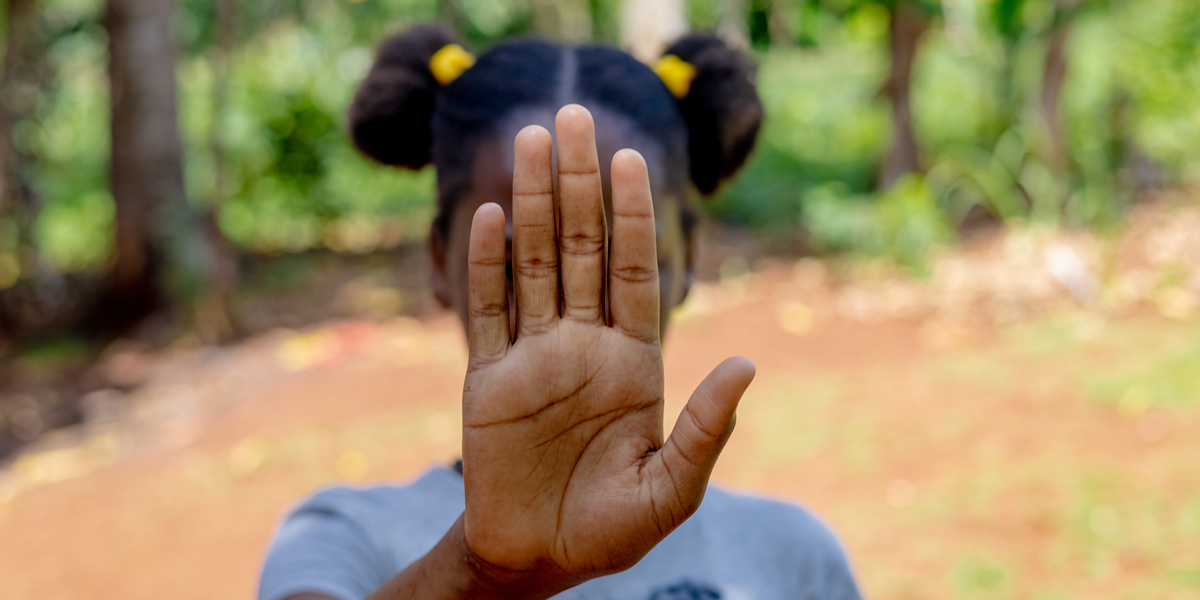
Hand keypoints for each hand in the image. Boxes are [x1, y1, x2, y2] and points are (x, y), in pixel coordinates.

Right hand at [458, 105, 755, 594]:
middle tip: (573, 116)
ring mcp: (534, 357)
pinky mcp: (488, 380)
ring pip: (534, 263)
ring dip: (532, 202)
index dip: (635, 215)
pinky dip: (487, 265)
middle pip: (583, 248)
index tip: (631, 158)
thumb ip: (706, 427)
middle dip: (580, 184)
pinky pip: (486, 312)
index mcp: (632, 362)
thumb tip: (748, 363)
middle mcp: (583, 346)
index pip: (636, 271)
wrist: (537, 560)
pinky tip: (492, 216)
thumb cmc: (611, 530)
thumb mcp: (671, 488)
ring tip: (531, 139)